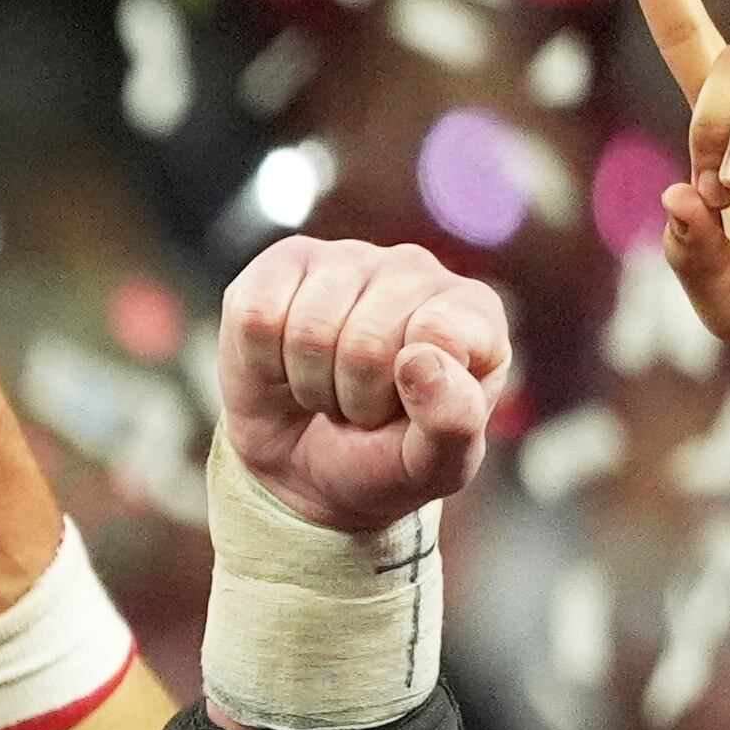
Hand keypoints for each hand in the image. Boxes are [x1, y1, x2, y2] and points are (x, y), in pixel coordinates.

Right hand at [216, 236, 510, 532]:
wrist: (305, 469)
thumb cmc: (383, 460)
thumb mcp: (434, 466)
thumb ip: (453, 422)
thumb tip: (422, 360)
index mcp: (472, 312)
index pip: (440, 332)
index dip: (408, 390)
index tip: (406, 409)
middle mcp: (414, 270)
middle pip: (366, 339)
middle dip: (353, 397)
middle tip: (358, 408)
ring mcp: (346, 259)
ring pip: (308, 327)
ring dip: (308, 383)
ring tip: (326, 388)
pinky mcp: (283, 264)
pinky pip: (257, 314)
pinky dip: (262, 361)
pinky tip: (284, 364)